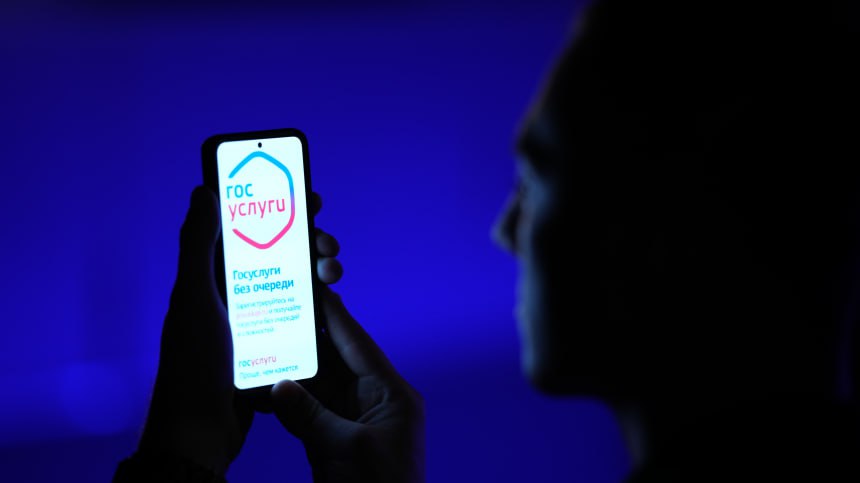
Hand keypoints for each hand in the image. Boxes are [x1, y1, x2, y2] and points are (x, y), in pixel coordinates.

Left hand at [138, 185, 343, 475]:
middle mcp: (236, 293)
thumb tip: (202, 191)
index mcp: (213, 276)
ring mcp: (257, 320)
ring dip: (319, 272)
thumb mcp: (194, 298)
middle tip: (327, 244)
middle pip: (282, 255)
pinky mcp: (274, 346)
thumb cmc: (194, 362)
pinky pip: (302, 318)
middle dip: (309, 242)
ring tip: (333, 275)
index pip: (250, 229)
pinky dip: (320, 306)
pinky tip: (332, 302)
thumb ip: (198, 245)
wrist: (203, 429)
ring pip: (297, 284)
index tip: (308, 198)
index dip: (279, 209)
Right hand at [271, 286, 425, 482]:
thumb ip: (309, 415)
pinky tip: (263, 384)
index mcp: (391, 396)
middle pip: (336, 361)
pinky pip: (308, 413)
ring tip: (264, 340)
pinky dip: (288, 402)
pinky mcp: (333, 442)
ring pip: (318, 386)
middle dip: (308, 339)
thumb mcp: (345, 450)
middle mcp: (373, 403)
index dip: (335, 316)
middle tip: (280, 308)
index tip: (315, 287)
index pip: (359, 345)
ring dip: (293, 369)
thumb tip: (276, 385)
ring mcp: (352, 422)